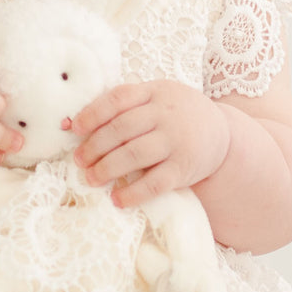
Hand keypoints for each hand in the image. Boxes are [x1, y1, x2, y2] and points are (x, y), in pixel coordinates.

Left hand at [71, 80, 230, 207]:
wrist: (222, 134)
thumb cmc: (176, 115)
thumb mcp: (156, 99)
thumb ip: (121, 107)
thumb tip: (70, 123)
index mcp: (155, 92)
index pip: (118, 98)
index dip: (92, 113)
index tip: (74, 129)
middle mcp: (166, 114)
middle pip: (122, 129)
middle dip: (94, 146)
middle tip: (79, 160)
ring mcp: (177, 141)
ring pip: (134, 155)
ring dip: (107, 168)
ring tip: (91, 178)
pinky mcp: (184, 168)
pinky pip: (155, 183)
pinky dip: (133, 192)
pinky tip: (117, 199)